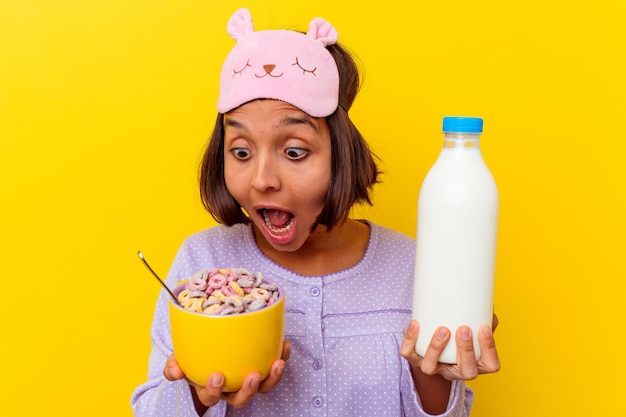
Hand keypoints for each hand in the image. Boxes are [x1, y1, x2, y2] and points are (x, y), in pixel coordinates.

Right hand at [163, 340, 290, 408]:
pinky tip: (284, 346)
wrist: (208, 352)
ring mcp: (247, 382)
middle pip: (241, 399)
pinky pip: (273, 369)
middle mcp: (231, 390)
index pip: (211, 396)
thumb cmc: (194, 359)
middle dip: (248, 390)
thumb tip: (175, 370)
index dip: (214, 390)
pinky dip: (281, 358)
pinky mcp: (262, 370)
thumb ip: (174, 366)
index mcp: (210, 389)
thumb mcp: (179, 361)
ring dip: (272, 378)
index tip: (217, 376)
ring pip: (262, 388)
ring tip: (277, 364)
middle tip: (252, 376)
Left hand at [399, 315, 499, 380]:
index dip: (489, 348)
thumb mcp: (473, 327)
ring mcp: (434, 368)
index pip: (490, 365)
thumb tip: (487, 302)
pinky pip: (409, 354)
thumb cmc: (459, 335)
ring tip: (442, 329)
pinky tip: (415, 324)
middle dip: (466, 350)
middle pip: (466, 371)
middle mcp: (456, 371)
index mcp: (476, 364)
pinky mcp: (415, 360)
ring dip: (436, 349)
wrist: (434, 349)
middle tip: (463, 329)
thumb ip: (482, 317)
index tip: (484, 328)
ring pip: (431, 368)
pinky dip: (410, 339)